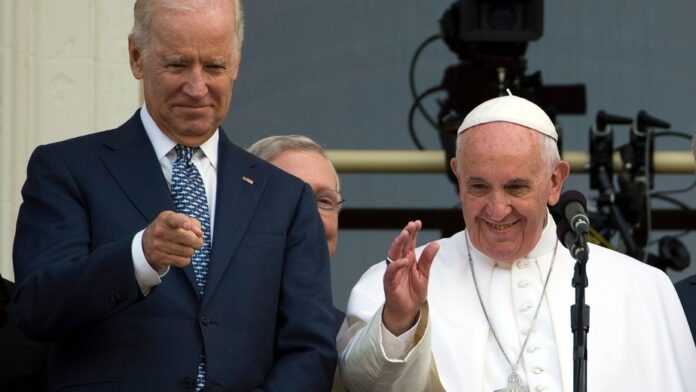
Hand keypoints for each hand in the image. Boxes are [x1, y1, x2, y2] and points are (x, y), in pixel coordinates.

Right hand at [142, 211, 203, 271]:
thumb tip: (199, 233)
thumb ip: (193, 223)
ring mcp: (157, 245)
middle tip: (198, 242)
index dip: (183, 222)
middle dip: (198, 241)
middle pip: (187, 238)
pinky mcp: (158, 258)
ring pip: (187, 251)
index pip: (174, 219)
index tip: (188, 226)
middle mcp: (159, 230)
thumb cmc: (169, 229)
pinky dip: (186, 259)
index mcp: (165, 218)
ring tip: (188, 248)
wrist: (147, 242)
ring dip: (192, 251)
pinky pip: (182, 261)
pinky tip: (183, 256)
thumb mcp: (178, 220)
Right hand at [382, 220, 439, 335]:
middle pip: (400, 245)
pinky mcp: (390, 282)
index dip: (412, 232)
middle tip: (411, 225)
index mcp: (408, 259)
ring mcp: (393, 271)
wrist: (407, 310)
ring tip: (405, 234)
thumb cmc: (413, 292)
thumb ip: (427, 259)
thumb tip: (435, 244)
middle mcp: (399, 263)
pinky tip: (404, 260)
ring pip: (393, 254)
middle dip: (405, 234)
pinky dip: (397, 265)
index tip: (417, 223)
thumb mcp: (424, 274)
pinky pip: (391, 272)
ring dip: (398, 244)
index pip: (409, 242)